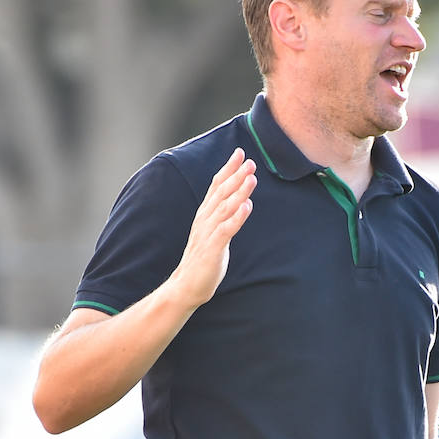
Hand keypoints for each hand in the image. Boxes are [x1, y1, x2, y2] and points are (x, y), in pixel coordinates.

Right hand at [169, 148, 256, 308]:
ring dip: (239, 191)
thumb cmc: (203, 259)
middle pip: (221, 192)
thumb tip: (241, 201)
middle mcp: (205, 219)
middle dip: (236, 175)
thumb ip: (223, 216)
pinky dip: (237, 217)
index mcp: (205, 214)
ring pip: (225, 207)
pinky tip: (247, 206)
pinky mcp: (213, 248)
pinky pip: (226, 230)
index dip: (227, 169)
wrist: (187, 285)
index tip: (239, 153)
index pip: (216, 186)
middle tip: (249, 161)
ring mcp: (208, 233)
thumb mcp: (213, 232)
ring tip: (251, 177)